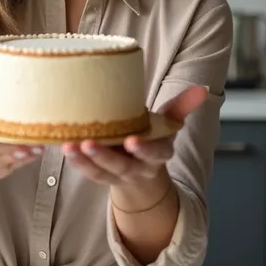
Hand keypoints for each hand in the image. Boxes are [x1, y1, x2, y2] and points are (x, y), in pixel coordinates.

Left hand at [61, 85, 207, 185]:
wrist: (140, 171)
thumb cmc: (152, 137)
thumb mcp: (168, 124)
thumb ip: (181, 107)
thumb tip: (201, 90)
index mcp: (159, 154)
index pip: (155, 154)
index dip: (145, 149)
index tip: (132, 140)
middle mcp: (139, 168)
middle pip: (122, 166)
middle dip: (106, 156)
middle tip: (89, 143)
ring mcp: (118, 174)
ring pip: (101, 171)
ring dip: (84, 160)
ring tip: (69, 145)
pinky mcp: (100, 175)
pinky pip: (88, 172)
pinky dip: (76, 162)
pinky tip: (64, 147)